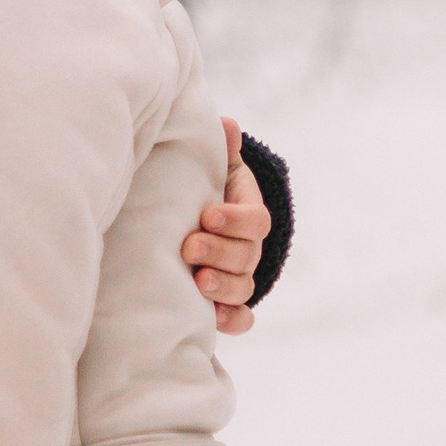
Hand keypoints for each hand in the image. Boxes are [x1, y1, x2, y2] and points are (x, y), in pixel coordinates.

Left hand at [183, 118, 268, 335]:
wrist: (194, 217)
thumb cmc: (202, 186)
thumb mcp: (211, 166)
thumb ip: (220, 149)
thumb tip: (228, 125)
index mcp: (247, 214)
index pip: (256, 221)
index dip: (235, 220)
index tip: (208, 214)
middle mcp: (247, 248)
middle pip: (247, 257)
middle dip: (220, 253)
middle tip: (190, 247)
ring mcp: (238, 276)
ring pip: (243, 288)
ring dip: (223, 286)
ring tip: (198, 281)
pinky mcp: (226, 301)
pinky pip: (241, 318)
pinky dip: (233, 320)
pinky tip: (215, 318)